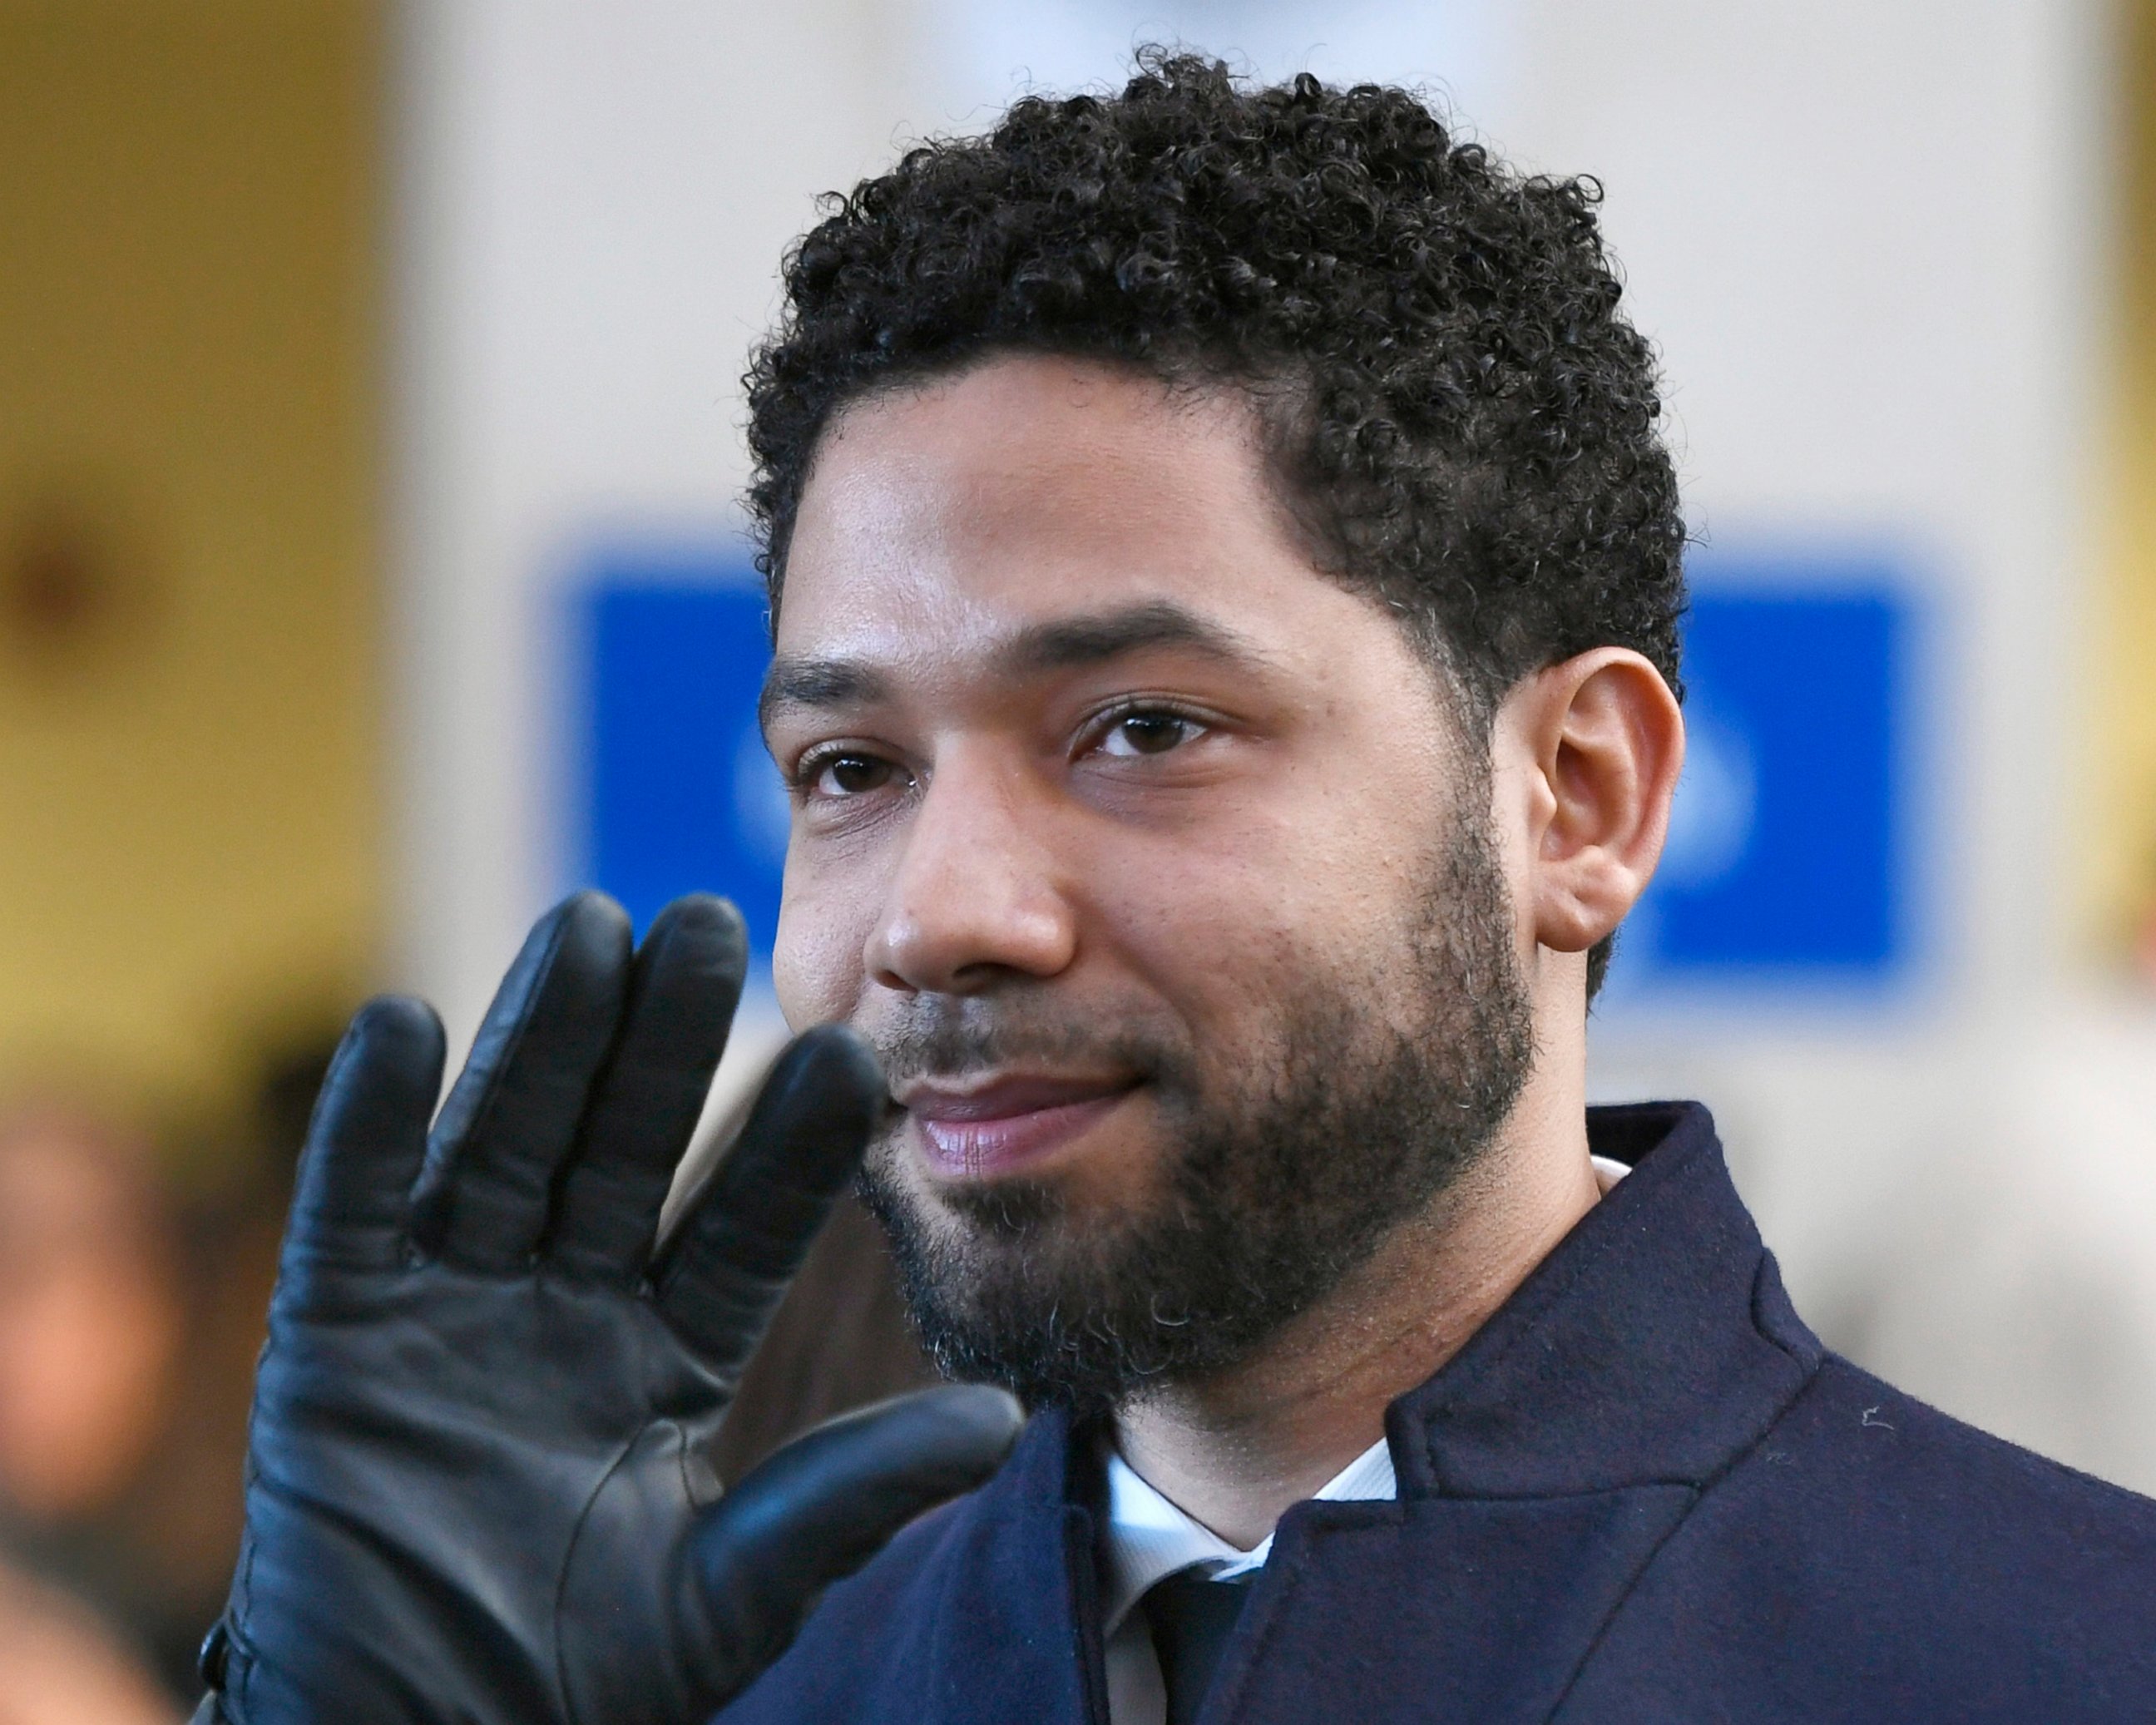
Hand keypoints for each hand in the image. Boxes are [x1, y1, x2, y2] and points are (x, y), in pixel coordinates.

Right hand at [197, 892, 1020, 1723]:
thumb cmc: (586, 1684)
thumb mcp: (737, 1586)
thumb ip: (850, 1494)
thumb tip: (1002, 1423)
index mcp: (665, 1355)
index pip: (741, 1227)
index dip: (789, 1147)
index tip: (854, 1055)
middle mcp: (564, 1307)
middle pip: (620, 1150)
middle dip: (663, 1044)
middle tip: (710, 920)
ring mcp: (447, 1312)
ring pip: (502, 1146)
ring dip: (536, 1039)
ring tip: (585, 924)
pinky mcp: (331, 1343)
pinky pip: (350, 1215)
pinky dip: (369, 1125)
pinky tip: (400, 1022)